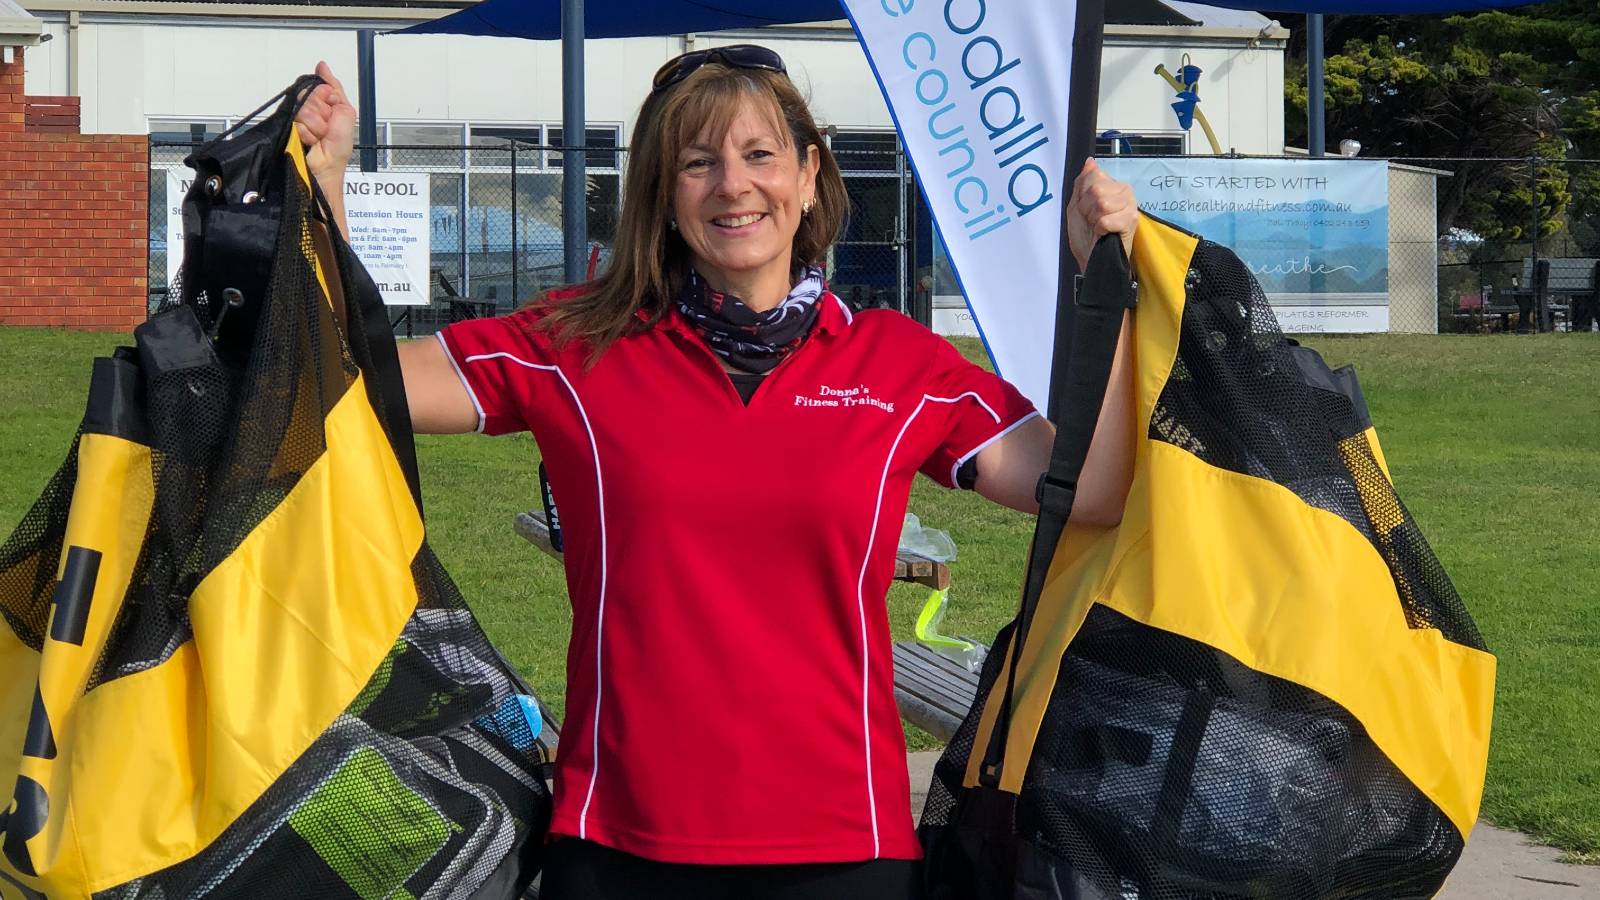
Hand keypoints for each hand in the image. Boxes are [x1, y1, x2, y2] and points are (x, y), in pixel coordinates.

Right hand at [294, 61, 355, 187]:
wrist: (325, 169)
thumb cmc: (337, 149)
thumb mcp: (346, 114)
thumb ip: (336, 91)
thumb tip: (322, 67)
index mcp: (322, 103)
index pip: (318, 85)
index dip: (325, 96)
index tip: (330, 107)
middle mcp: (307, 107)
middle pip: (309, 94)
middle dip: (321, 113)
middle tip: (325, 129)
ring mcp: (295, 117)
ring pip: (302, 108)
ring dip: (315, 126)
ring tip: (318, 138)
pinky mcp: (285, 127)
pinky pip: (295, 121)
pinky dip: (306, 133)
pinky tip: (309, 140)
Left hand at [1067, 157, 1138, 270]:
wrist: (1091, 260)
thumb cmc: (1086, 236)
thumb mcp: (1076, 206)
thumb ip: (1083, 183)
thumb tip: (1090, 162)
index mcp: (1111, 186)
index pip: (1092, 175)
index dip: (1082, 196)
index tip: (1085, 210)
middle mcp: (1124, 192)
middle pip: (1096, 189)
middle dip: (1086, 209)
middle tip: (1092, 221)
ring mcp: (1130, 206)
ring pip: (1102, 203)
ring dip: (1093, 219)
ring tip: (1098, 227)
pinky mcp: (1132, 221)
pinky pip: (1106, 219)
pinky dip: (1100, 229)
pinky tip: (1105, 234)